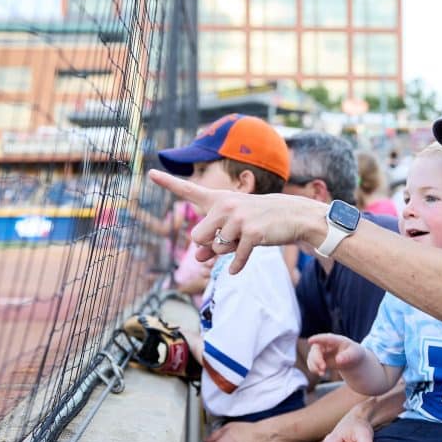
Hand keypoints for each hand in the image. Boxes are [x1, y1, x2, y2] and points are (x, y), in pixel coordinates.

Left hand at [148, 169, 324, 274]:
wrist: (291, 216)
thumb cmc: (256, 221)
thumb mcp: (231, 229)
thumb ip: (211, 241)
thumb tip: (198, 257)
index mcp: (218, 199)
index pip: (188, 190)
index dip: (168, 182)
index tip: (150, 172)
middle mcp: (225, 205)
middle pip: (197, 236)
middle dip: (209, 245)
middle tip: (229, 238)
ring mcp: (238, 218)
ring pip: (215, 248)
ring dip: (226, 252)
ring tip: (244, 239)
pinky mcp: (251, 232)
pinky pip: (235, 257)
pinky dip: (236, 265)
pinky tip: (236, 269)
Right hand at [307, 333, 364, 376]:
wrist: (352, 360)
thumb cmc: (354, 354)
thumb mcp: (355, 354)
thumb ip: (347, 356)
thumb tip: (338, 360)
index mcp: (336, 340)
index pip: (325, 338)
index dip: (317, 339)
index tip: (310, 341)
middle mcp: (325, 344)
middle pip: (316, 349)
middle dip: (317, 359)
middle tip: (323, 368)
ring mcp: (321, 351)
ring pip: (311, 356)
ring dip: (314, 365)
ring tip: (322, 373)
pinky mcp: (318, 359)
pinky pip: (311, 363)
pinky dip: (314, 369)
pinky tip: (321, 373)